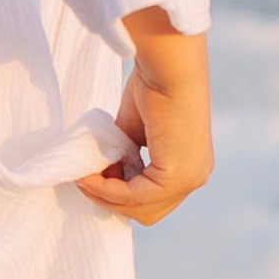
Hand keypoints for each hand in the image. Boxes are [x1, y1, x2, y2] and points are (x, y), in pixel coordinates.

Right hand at [76, 10, 210, 225]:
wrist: (169, 67)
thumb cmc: (154, 85)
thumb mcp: (134, 131)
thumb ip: (125, 157)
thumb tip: (104, 175)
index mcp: (190, 165)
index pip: (152, 199)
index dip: (120, 193)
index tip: (92, 176)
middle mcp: (195, 176)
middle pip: (147, 212)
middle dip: (112, 200)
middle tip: (85, 180)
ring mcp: (190, 178)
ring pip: (140, 209)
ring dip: (106, 196)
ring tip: (83, 177)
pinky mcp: (177, 176)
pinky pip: (135, 196)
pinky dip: (108, 190)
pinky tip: (89, 177)